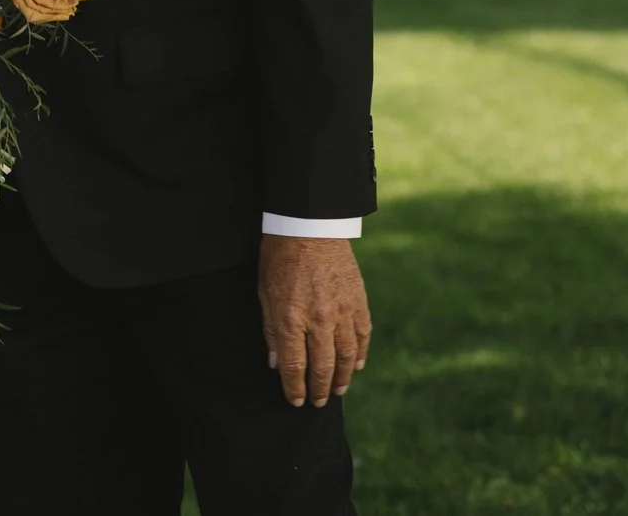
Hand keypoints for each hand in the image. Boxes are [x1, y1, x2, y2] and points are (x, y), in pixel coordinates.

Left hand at [258, 234, 370, 407]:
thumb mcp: (265, 294)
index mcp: (291, 318)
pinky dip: (360, 353)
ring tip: (338, 390)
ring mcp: (342, 311)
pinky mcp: (358, 301)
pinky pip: (363, 335)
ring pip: (347, 356)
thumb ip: (272, 332)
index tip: (296, 401)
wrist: (309, 225)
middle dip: (320, 389)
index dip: (295, 389)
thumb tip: (276, 364)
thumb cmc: (280, 257)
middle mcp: (319, 320)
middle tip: (319, 403)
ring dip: (343, 377)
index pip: (294, 367)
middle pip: (323, 367)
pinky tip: (356, 365)